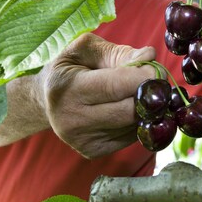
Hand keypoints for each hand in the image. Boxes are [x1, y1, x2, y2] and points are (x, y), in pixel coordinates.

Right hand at [42, 33, 155, 157]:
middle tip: (156, 81)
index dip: (143, 78)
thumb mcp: (85, 49)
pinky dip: (136, 122)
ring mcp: (82, 140)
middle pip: (129, 110)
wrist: (45, 100)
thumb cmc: (69, 68)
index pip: (115, 86)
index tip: (156, 70)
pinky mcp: (93, 152)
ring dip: (146, 109)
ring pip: (133, 125)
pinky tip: (127, 108)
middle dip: (149, 94)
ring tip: (138, 92)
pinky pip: (130, 137)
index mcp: (67, 88)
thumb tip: (150, 57)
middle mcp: (72, 119)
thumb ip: (118, 52)